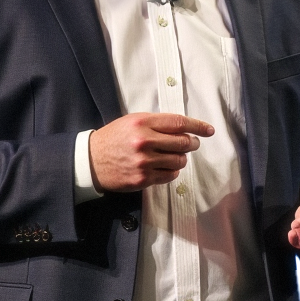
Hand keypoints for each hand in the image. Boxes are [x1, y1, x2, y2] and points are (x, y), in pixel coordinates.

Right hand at [89, 112, 213, 192]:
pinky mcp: (143, 178)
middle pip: (183, 142)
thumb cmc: (114, 138)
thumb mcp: (132, 121)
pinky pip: (170, 175)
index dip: (198, 126)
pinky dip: (172, 171)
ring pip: (179, 161)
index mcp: (142, 123)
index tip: (209, 130)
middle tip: (192, 144)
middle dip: (192, 143)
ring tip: (173, 156)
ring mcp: (144, 162)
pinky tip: (164, 167)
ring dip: (181, 158)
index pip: (179, 123)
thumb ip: (156, 123)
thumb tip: (184, 128)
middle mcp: (144, 141)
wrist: (91, 161)